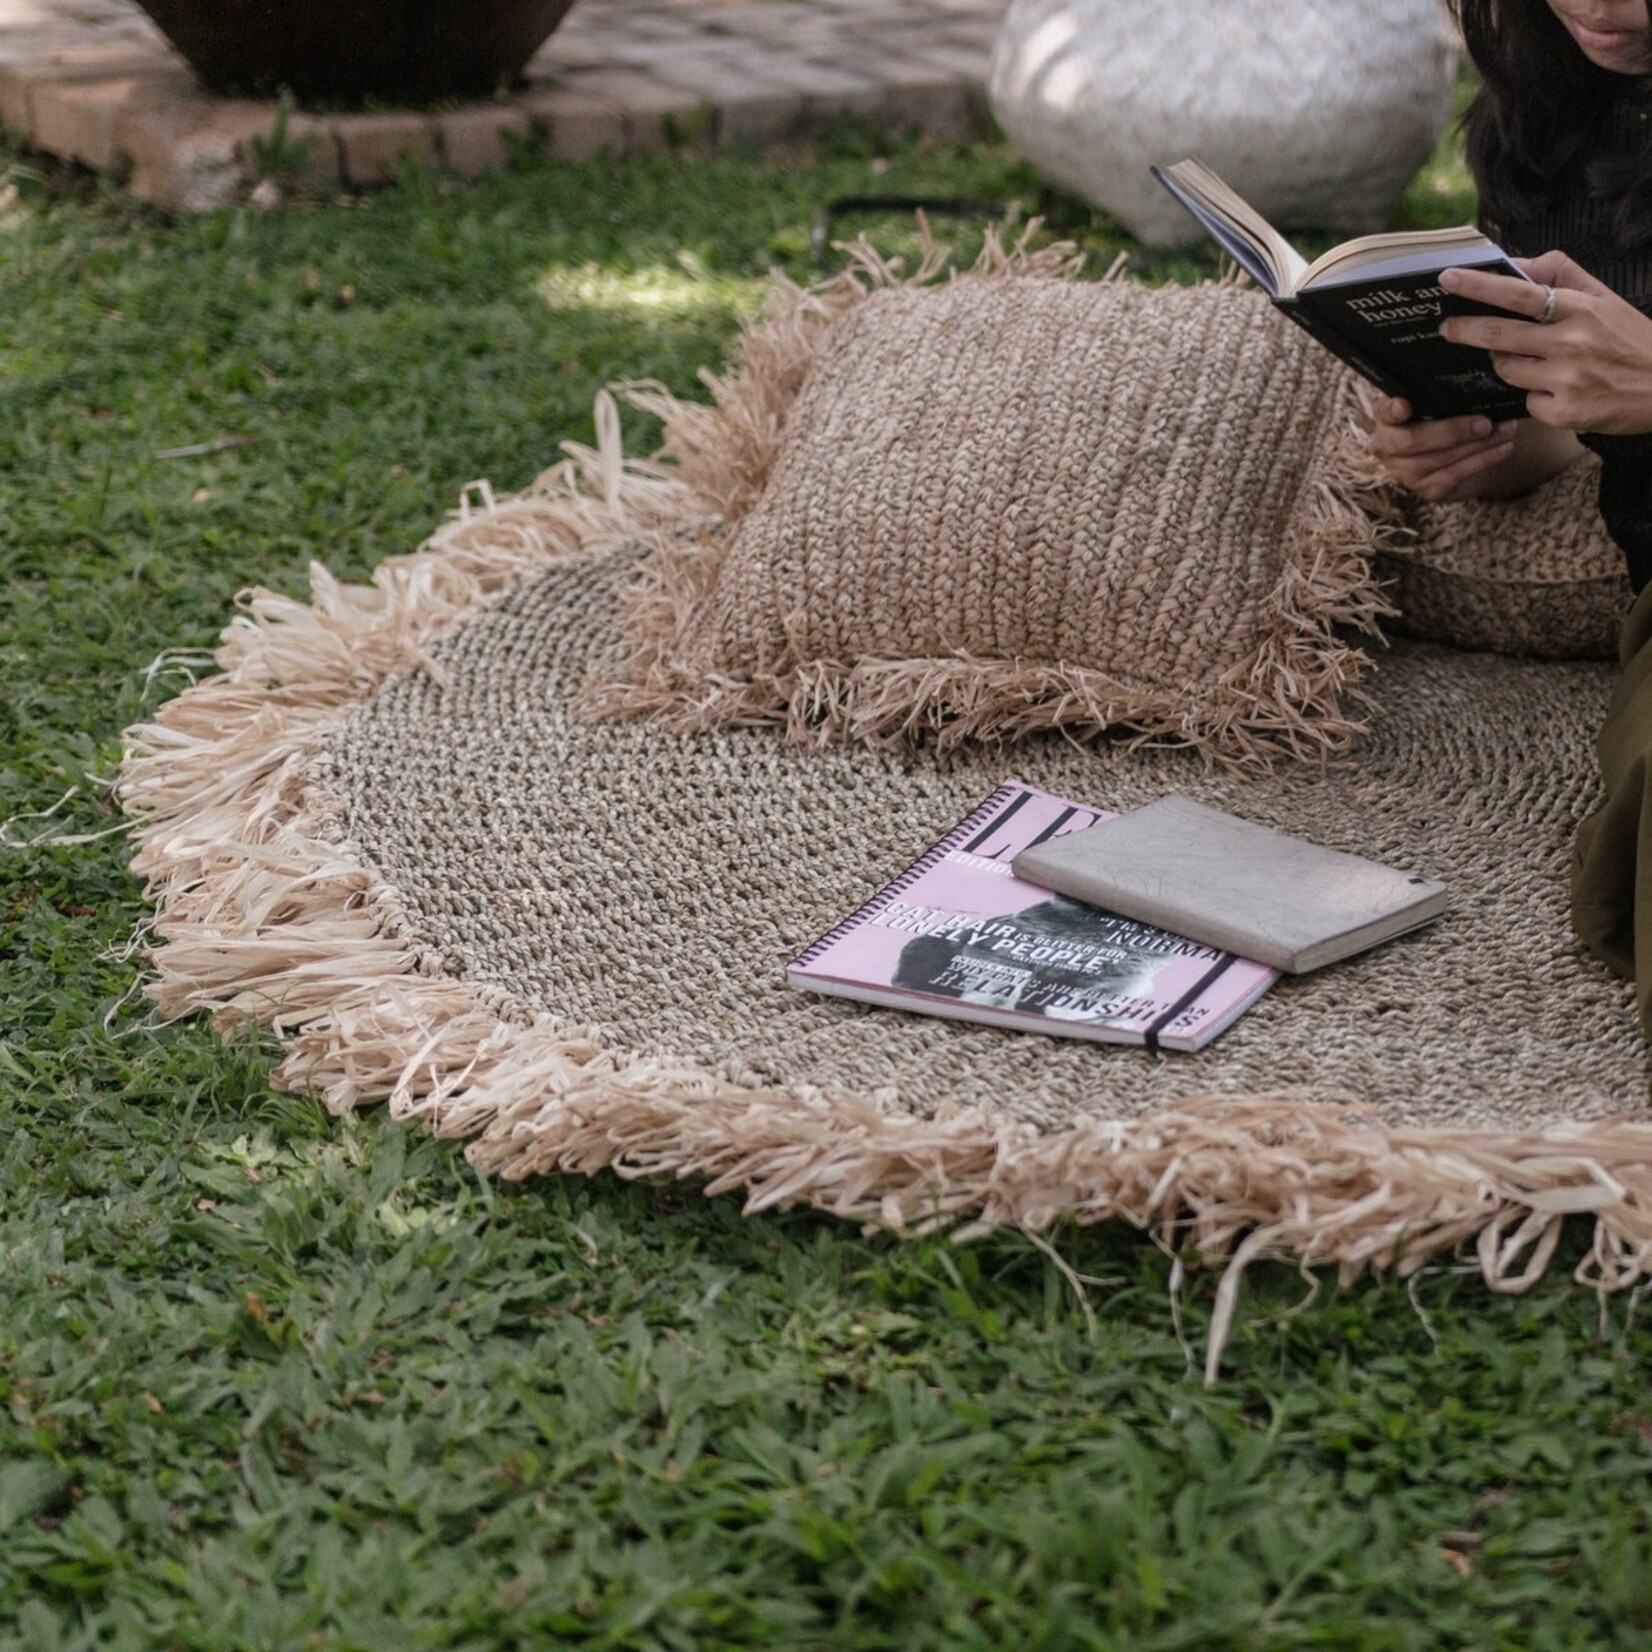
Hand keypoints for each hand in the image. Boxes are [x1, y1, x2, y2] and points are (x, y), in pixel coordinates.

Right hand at [1366, 396, 1519, 501]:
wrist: (1459, 456)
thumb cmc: (1448, 420)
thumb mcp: (1442, 405)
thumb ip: (1445, 396)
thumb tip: (1479, 383)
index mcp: (1388, 419)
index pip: (1383, 412)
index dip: (1391, 410)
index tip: (1404, 405)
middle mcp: (1387, 448)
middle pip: (1411, 441)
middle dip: (1451, 431)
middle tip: (1485, 423)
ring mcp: (1405, 473)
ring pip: (1439, 459)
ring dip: (1479, 444)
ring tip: (1506, 430)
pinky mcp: (1427, 490)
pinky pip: (1456, 474)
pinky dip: (1484, 459)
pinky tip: (1504, 448)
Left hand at [1438, 252, 1651, 435]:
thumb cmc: (1630, 337)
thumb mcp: (1603, 297)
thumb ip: (1560, 274)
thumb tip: (1515, 264)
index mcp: (1580, 308)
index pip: (1519, 293)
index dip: (1479, 286)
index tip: (1447, 278)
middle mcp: (1571, 343)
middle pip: (1498, 335)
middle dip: (1464, 330)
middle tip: (1446, 327)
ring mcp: (1566, 380)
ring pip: (1507, 369)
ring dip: (1506, 363)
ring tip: (1531, 359)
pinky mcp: (1563, 413)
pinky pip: (1527, 402)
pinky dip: (1534, 396)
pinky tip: (1558, 391)